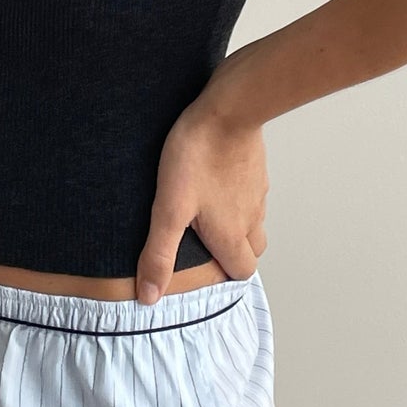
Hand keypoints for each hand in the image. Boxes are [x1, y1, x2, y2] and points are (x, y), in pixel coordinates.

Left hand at [135, 100, 268, 304]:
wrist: (228, 110)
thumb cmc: (197, 156)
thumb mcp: (169, 208)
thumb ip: (159, 253)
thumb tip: (149, 296)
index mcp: (231, 234)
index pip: (242, 272)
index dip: (225, 274)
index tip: (204, 267)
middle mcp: (250, 217)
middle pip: (253, 249)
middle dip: (234, 252)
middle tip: (206, 241)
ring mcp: (257, 191)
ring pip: (254, 219)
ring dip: (237, 223)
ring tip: (208, 210)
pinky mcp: (256, 167)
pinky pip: (252, 191)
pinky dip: (238, 194)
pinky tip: (216, 178)